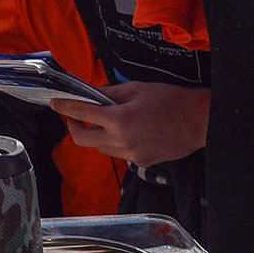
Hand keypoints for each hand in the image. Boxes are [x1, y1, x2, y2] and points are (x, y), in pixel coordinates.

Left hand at [52, 82, 209, 167]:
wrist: (199, 122)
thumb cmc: (170, 100)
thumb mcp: (137, 89)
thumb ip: (109, 93)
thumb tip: (91, 95)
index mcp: (119, 120)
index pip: (81, 114)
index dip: (64, 108)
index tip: (54, 104)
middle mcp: (121, 141)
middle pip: (82, 140)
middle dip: (73, 127)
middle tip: (74, 116)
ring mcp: (131, 155)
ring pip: (100, 148)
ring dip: (95, 135)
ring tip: (104, 121)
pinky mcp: (141, 163)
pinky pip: (118, 153)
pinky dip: (114, 142)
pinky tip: (126, 131)